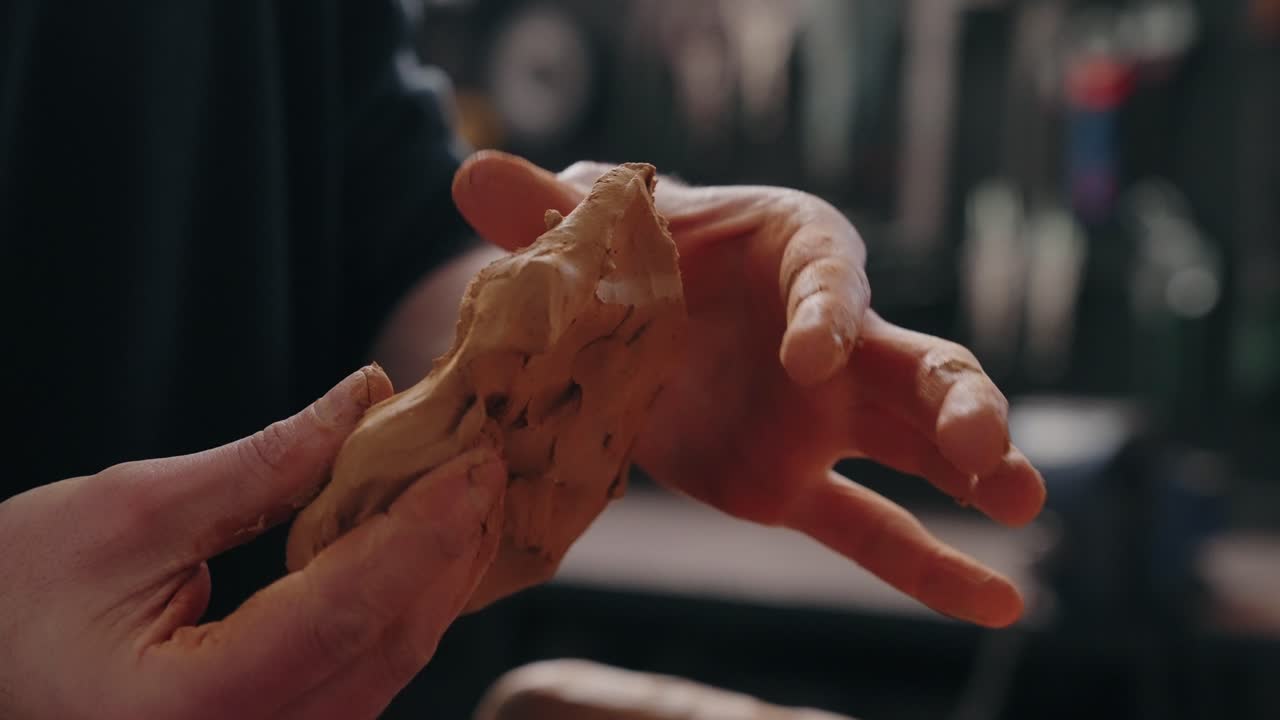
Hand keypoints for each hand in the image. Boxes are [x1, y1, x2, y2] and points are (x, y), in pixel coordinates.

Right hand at [0, 366, 504, 719]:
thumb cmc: (9, 600)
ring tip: (464, 492)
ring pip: (384, 669)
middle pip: (384, 650)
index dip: (418, 533)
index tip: (472, 464)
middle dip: (444, 549)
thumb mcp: (125, 517)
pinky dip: (397, 606)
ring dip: (432, 577)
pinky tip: (418, 547)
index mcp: (190, 713)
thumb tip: (361, 400)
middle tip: (484, 462)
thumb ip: (261, 468)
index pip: (343, 616)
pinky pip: (360, 676)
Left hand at [452, 151, 1045, 627]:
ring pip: (917, 441)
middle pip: (916, 361)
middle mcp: (831, 333)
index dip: (826, 311)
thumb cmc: (631, 258)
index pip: (829, 272)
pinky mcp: (795, 482)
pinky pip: (868, 530)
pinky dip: (930, 567)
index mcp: (792, 249)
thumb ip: (543, 213)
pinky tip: (999, 605)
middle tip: (986, 445)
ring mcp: (824, 417)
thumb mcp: (592, 236)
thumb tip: (469, 169)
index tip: (811, 352)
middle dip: (958, 401)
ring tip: (1027, 506)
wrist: (632, 324)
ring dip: (975, 472)